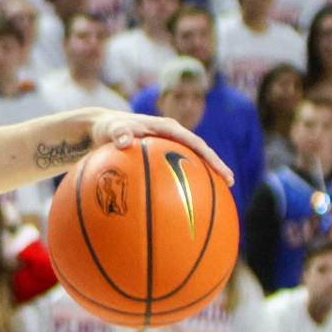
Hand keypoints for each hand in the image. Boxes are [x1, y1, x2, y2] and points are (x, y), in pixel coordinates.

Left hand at [32, 109, 234, 184]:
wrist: (100, 128)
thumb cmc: (107, 128)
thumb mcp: (111, 129)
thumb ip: (118, 133)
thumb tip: (124, 141)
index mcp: (168, 127)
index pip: (195, 143)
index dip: (211, 157)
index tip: (223, 172)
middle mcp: (172, 136)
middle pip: (200, 153)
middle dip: (216, 167)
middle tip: (230, 183)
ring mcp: (168, 147)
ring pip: (191, 162)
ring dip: (204, 177)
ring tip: (218, 197)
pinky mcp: (161, 158)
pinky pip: (174, 172)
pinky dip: (182, 184)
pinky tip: (184, 203)